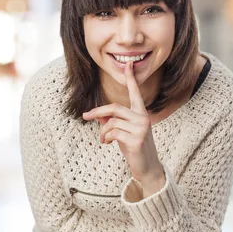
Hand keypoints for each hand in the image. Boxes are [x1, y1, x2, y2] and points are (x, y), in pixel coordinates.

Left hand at [82, 61, 164, 189]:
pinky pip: (112, 133)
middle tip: (85, 116)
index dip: (131, 78)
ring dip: (102, 132)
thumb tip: (96, 115)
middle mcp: (143, 118)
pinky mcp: (136, 140)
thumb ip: (112, 120)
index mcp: (141, 113)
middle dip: (97, 112)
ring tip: (104, 139)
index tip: (128, 64)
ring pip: (111, 122)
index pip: (135, 92)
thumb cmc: (135, 148)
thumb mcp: (123, 132)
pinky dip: (105, 138)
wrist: (147, 167)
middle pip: (114, 108)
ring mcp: (141, 128)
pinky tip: (108, 143)